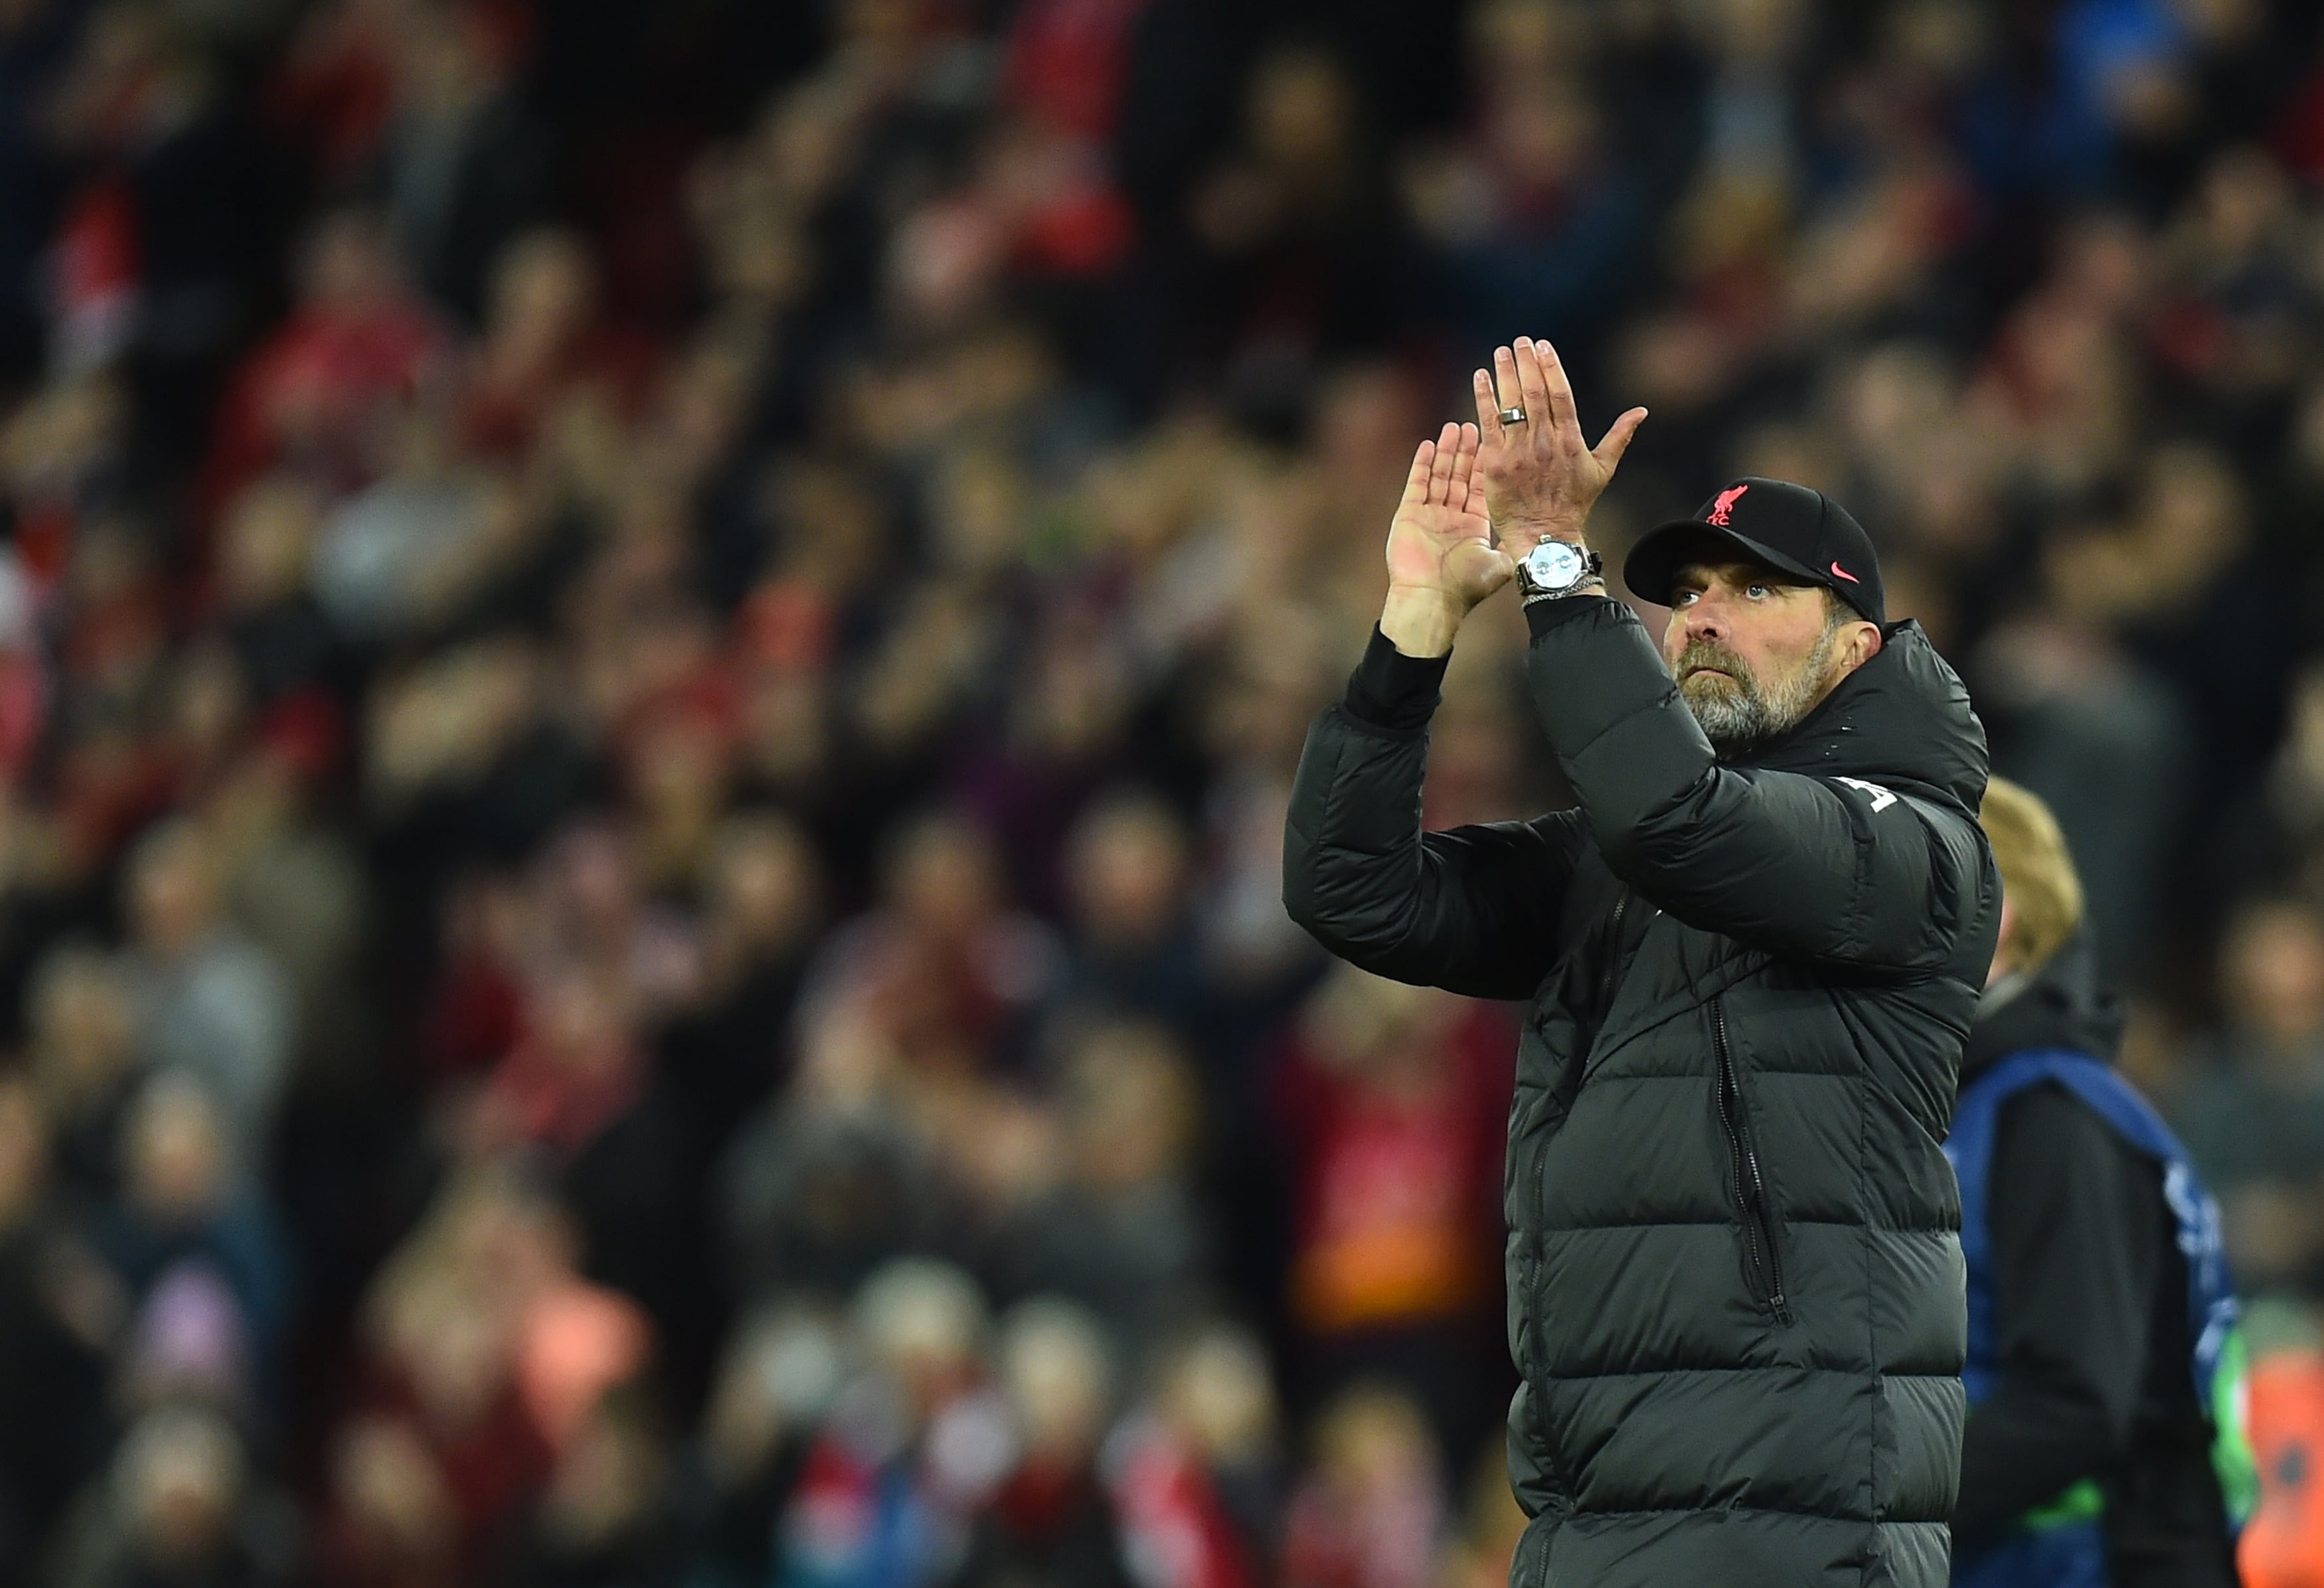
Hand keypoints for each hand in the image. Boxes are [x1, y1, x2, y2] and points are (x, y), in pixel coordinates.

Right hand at [1379, 421, 1503, 655]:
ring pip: (1440, 476)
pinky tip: (1430, 444)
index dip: (1485, 465)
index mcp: (1472, 526)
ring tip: (1454, 427)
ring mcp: (1429, 515)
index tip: (1492, 442)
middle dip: (1466, 452)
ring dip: (1447, 452)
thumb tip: (1532, 532)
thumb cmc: (1465, 587)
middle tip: (1472, 425)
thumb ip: (1511, 543)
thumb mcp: (1499, 563)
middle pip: (1460, 476)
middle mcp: (1451, 518)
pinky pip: (1417, 484)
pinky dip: (1423, 464)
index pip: (1480, 487)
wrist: (1432, 601)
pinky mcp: (1409, 515)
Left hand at [1471, 338, 1646, 550]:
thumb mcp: (1602, 469)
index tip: (1543, 345)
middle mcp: (1545, 442)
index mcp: (1570, 440)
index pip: (1560, 393)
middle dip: (1526, 363)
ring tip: (1501, 352)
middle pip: (1534, 393)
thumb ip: (1620, 436)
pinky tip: (1480, 377)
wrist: (1546, 538)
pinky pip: (1488, 424)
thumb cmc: (1574, 504)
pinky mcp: (1496, 464)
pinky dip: (1484, 398)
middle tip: (1519, 342)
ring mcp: (1519, 453)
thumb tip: (1642, 411)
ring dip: (1505, 374)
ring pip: (1511, 404)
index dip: (1550, 367)